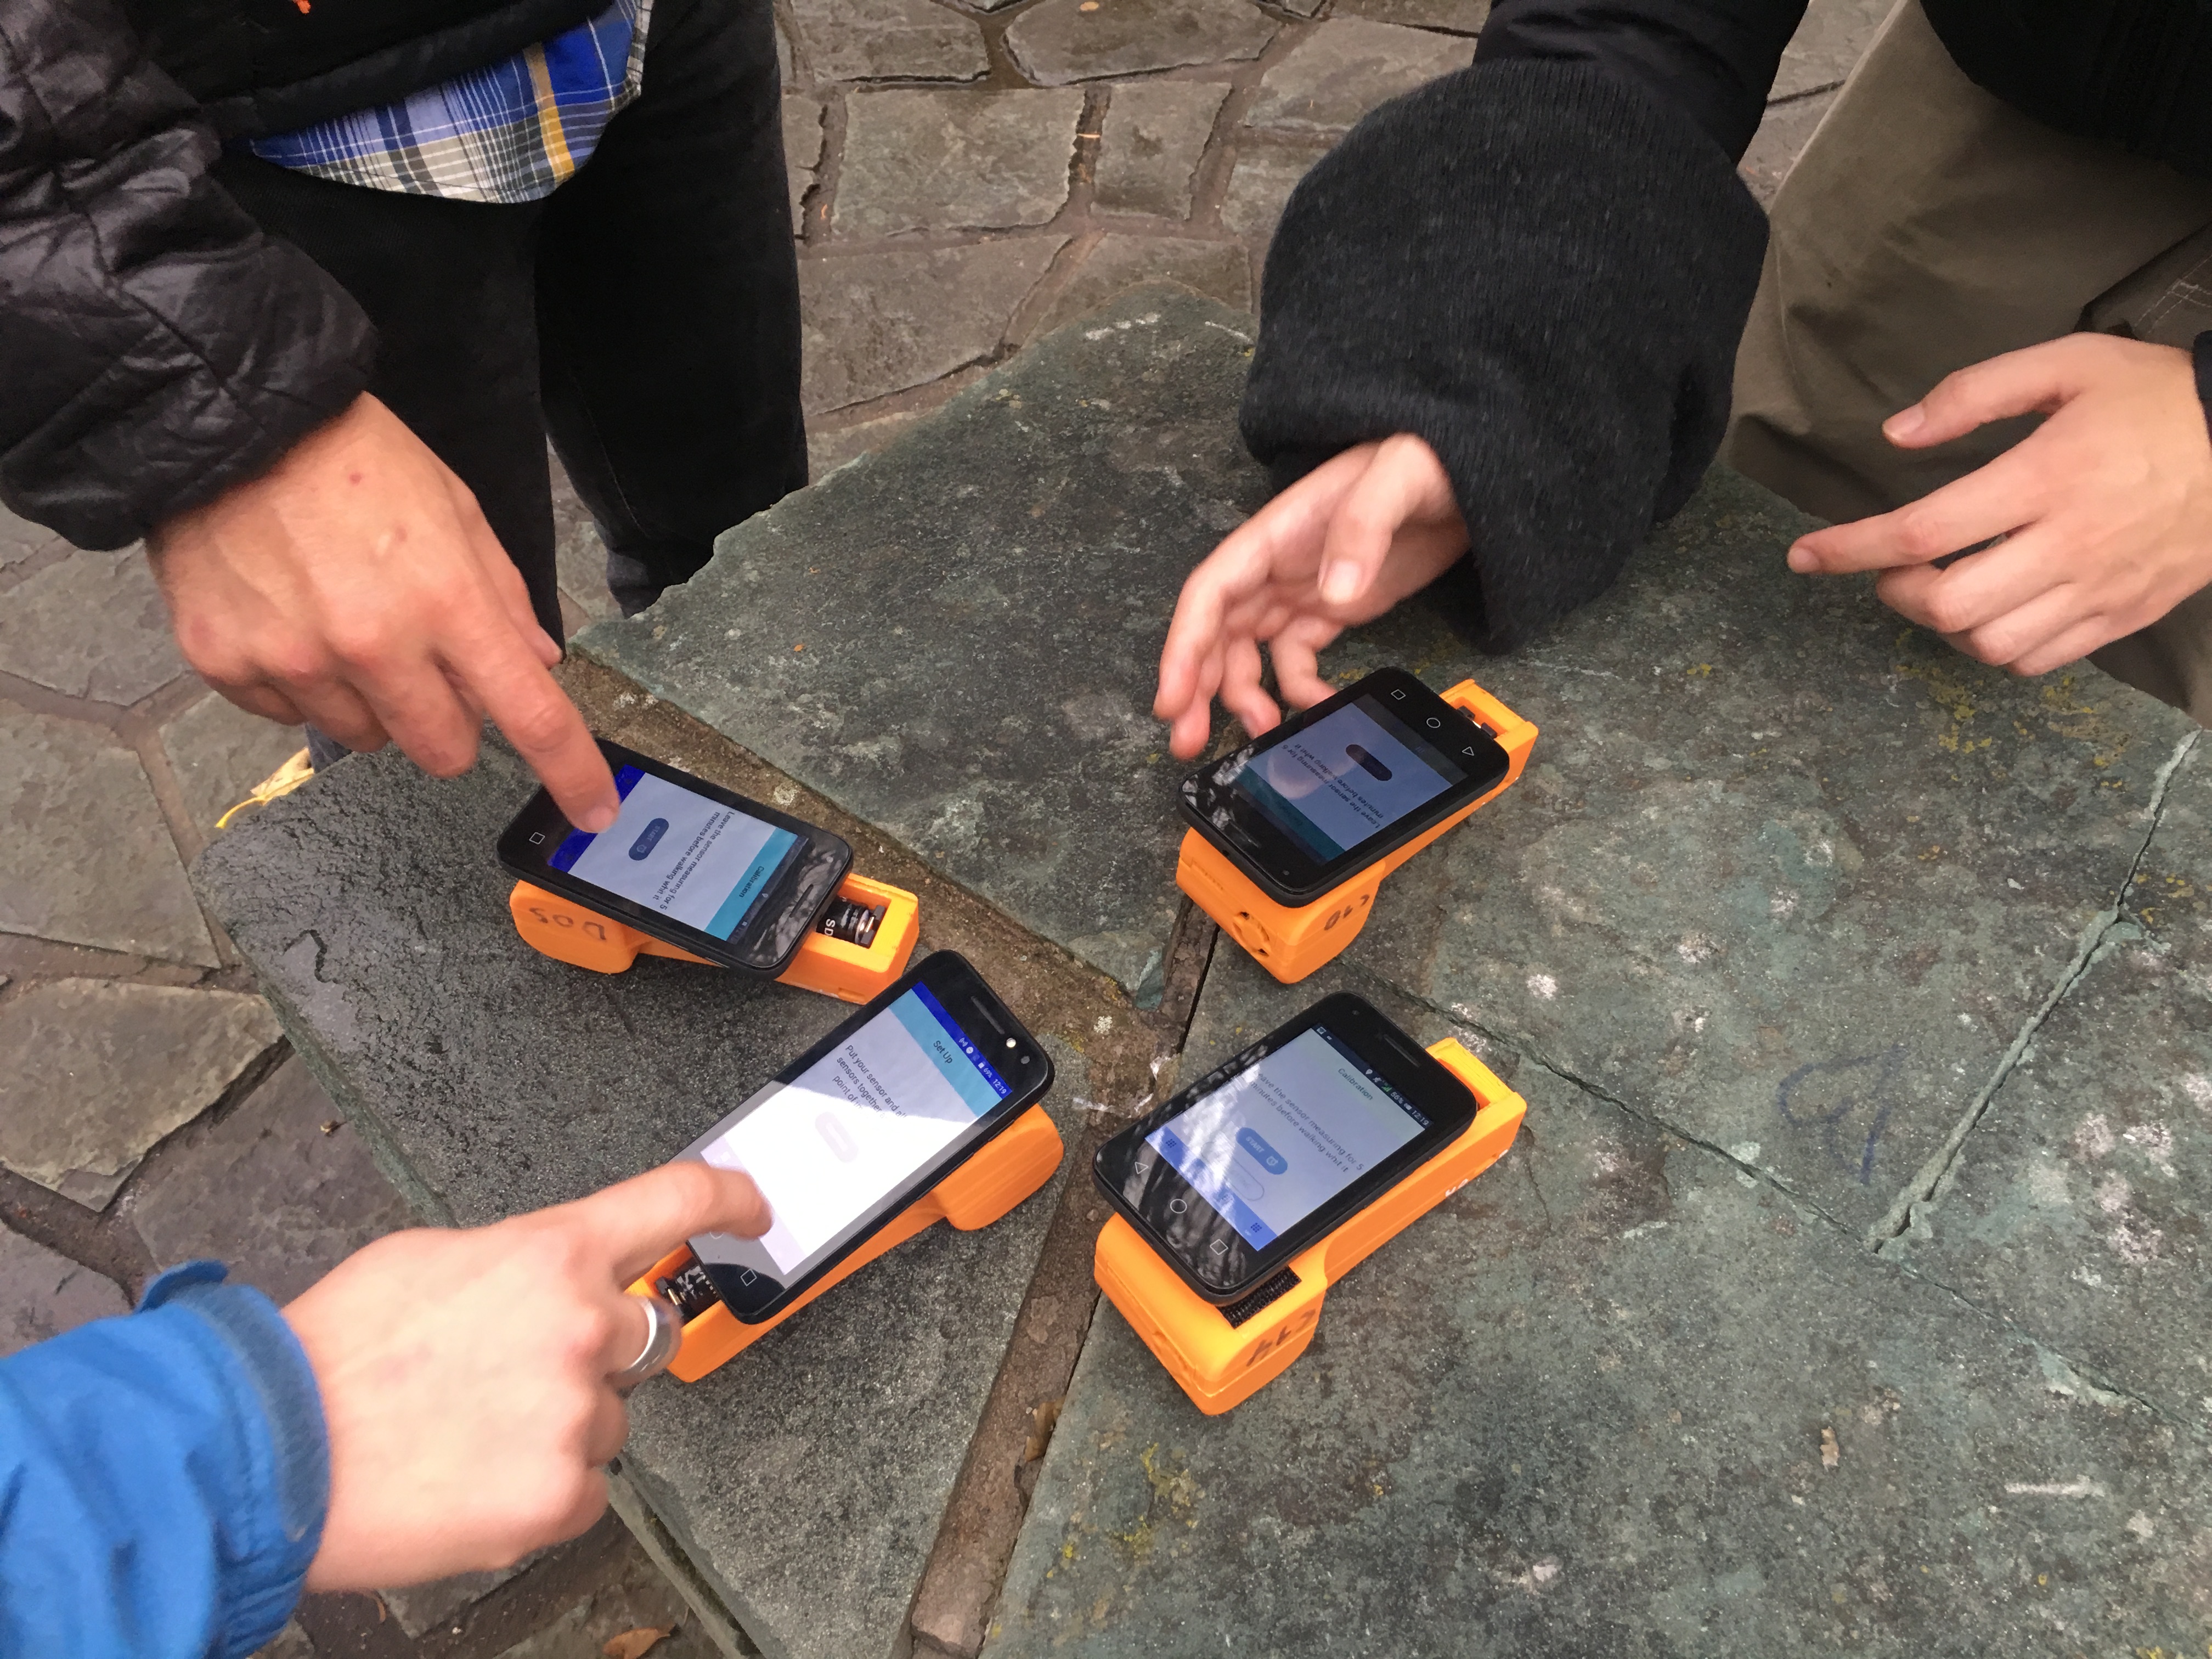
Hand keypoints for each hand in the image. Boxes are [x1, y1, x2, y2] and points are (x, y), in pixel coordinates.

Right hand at [148, 394, 619, 829]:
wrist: (231, 423)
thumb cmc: (353, 458)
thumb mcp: (456, 510)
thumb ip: (502, 595)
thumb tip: (538, 664)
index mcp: (447, 602)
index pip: (530, 716)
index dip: (572, 773)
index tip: (594, 811)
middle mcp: (373, 645)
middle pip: (446, 751)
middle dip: (452, 722)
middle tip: (430, 666)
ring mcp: (296, 660)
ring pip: (366, 738)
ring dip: (374, 702)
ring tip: (349, 626)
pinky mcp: (229, 664)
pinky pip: (290, 716)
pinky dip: (304, 685)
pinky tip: (294, 621)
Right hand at [284, 1161, 770, 1589]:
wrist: (273, 1451)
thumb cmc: (333, 1353)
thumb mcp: (431, 1260)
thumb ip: (518, 1262)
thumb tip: (552, 1273)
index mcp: (551, 1251)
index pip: (675, 1202)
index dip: (730, 1198)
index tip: (756, 1209)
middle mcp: (582, 1326)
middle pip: (646, 1331)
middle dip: (602, 1349)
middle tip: (520, 1372)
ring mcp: (578, 1415)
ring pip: (608, 1418)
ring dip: (559, 1425)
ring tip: (468, 1431)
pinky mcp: (561, 1498)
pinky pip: (587, 1489)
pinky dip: (542, 1489)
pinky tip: (473, 1477)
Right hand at [1154, 435, 1467, 758]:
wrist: (1469, 472)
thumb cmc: (1427, 458)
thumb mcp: (1399, 475)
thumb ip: (1364, 526)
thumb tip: (1334, 593)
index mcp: (1276, 532)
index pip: (1211, 593)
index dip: (1184, 646)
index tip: (1171, 696)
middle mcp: (1277, 565)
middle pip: (1218, 632)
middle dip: (1196, 687)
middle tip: (1187, 740)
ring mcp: (1304, 590)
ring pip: (1250, 653)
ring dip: (1241, 696)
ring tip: (1259, 734)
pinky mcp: (1334, 610)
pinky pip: (1298, 661)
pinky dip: (1300, 693)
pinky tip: (1317, 711)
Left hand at [1786, 334, 2211, 675]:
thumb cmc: (2157, 397)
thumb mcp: (2068, 364)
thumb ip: (1976, 393)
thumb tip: (1897, 433)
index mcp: (2045, 478)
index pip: (1922, 531)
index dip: (1849, 549)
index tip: (1803, 556)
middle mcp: (2068, 544)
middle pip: (1949, 604)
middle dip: (1896, 593)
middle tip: (1889, 568)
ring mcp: (2098, 588)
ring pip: (1989, 644)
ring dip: (1941, 625)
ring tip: (1936, 588)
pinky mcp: (2121, 616)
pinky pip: (2037, 660)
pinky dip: (1994, 648)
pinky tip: (1988, 613)